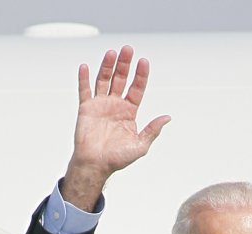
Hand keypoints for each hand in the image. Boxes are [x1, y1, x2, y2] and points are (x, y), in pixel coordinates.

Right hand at [61, 45, 170, 210]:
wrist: (95, 165)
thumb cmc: (117, 159)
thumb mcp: (140, 145)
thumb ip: (152, 130)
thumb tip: (167, 117)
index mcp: (129, 112)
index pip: (137, 88)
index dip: (141, 75)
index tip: (144, 62)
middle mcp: (115, 105)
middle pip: (121, 79)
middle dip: (125, 65)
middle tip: (128, 49)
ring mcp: (100, 105)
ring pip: (104, 80)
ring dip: (107, 66)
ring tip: (112, 53)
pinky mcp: (86, 109)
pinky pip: (84, 91)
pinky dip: (84, 79)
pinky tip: (86, 67)